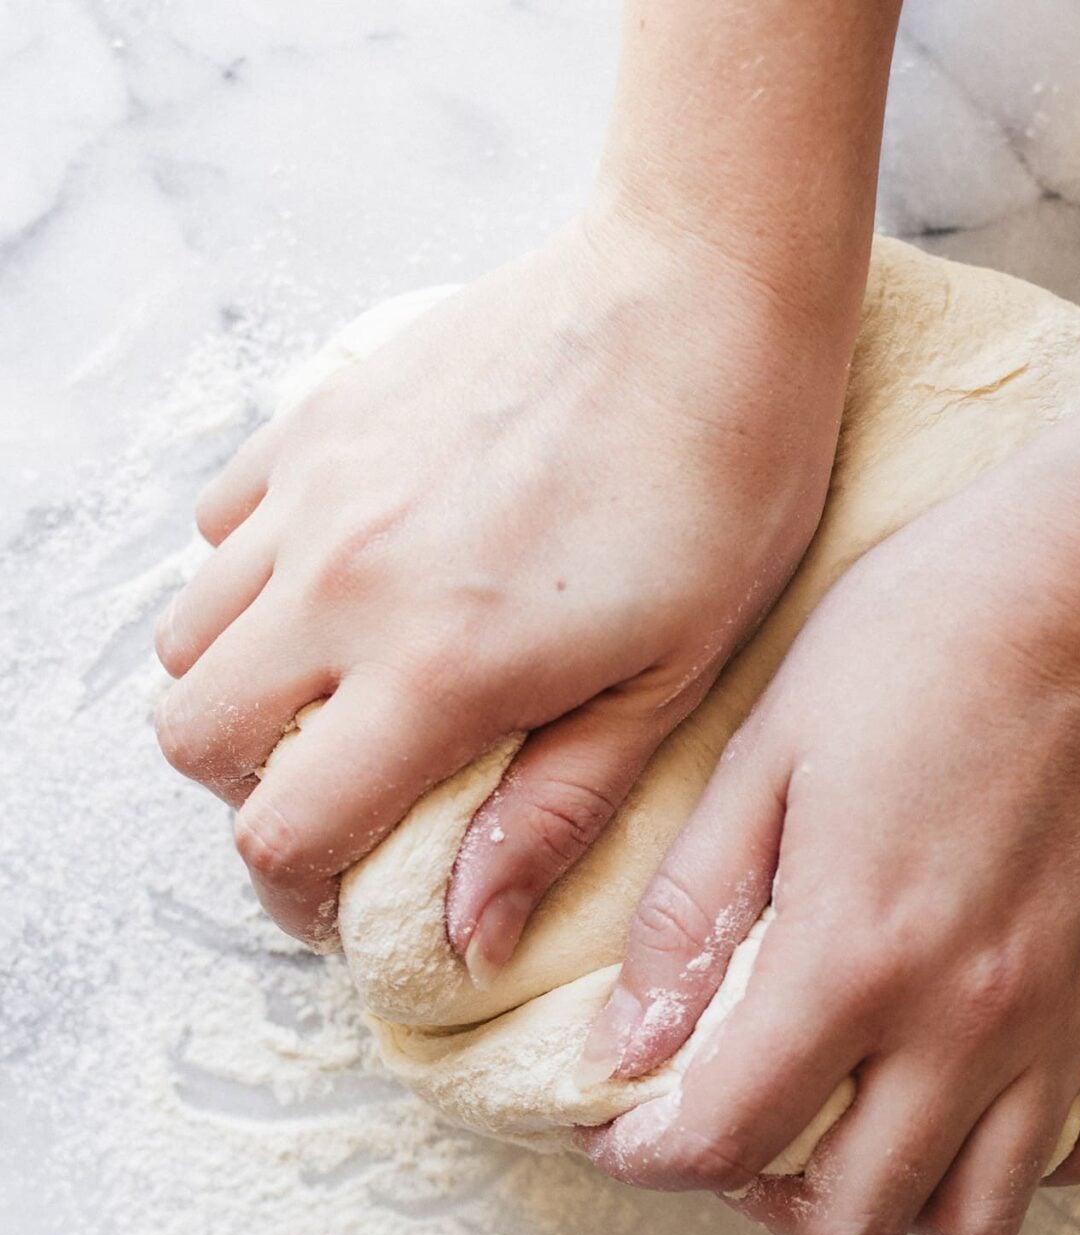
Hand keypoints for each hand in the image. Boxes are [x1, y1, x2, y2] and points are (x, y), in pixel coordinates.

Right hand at [154, 205, 857, 965]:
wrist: (703, 291)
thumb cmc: (724, 487)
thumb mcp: (669, 680)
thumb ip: (555, 809)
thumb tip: (471, 932)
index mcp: (439, 667)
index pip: (282, 829)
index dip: (302, 894)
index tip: (354, 893)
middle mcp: (345, 580)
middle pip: (194, 738)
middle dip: (255, 795)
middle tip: (346, 794)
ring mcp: (317, 490)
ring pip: (187, 636)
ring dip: (244, 691)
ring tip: (343, 692)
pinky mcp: (318, 418)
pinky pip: (219, 528)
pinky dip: (252, 582)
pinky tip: (347, 581)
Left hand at [578, 478, 1079, 1234]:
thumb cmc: (916, 642)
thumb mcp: (764, 755)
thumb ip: (690, 915)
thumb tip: (624, 1046)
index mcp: (854, 955)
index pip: (728, 1136)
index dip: (651, 1158)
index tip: (623, 1134)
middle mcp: (965, 1017)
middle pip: (855, 1214)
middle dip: (761, 1198)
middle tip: (728, 1128)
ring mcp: (1060, 1014)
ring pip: (984, 1211)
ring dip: (897, 1197)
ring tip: (849, 1127)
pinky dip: (1040, 1156)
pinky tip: (984, 1098)